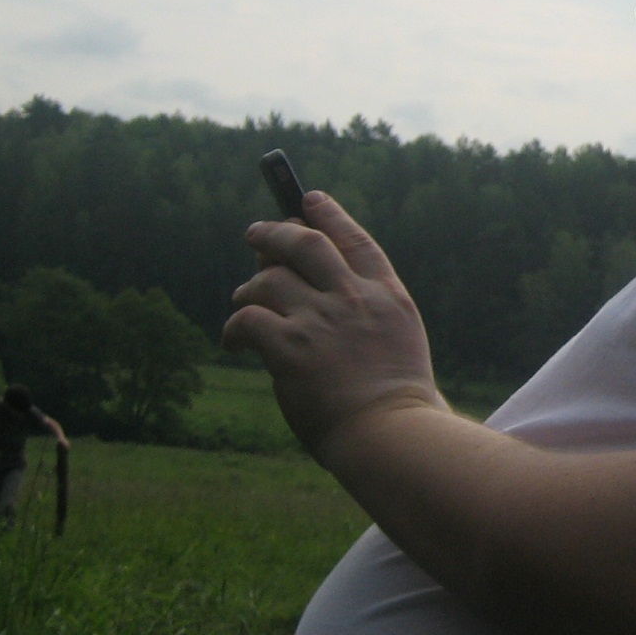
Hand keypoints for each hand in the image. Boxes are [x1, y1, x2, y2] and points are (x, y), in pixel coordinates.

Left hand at [223, 192, 445, 462]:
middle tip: (255, 232)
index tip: (308, 199)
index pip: (355, 240)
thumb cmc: (398, 405)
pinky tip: (234, 342)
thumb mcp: (400, 344)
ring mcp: (322, 320)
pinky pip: (247, 319)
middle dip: (274, 232)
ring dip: (250, 286)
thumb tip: (314, 297)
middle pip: (305, 243)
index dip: (329, 214)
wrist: (393, 435)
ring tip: (243, 299)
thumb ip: (369, 316)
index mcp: (388, 296)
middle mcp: (355, 298)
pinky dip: (235, 327)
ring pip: (269, 279)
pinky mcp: (290, 347)